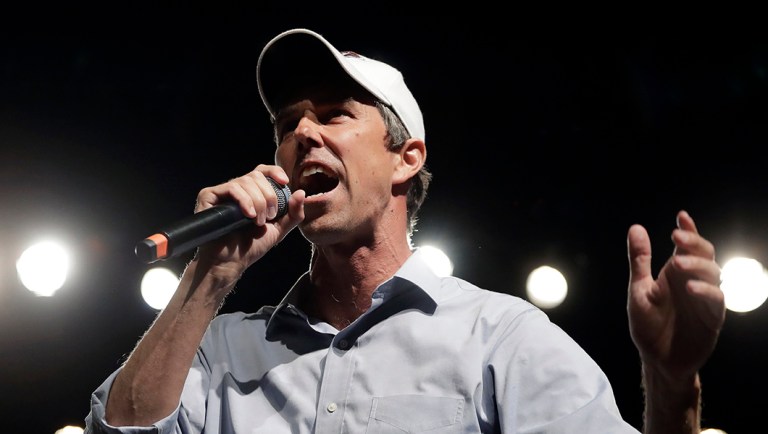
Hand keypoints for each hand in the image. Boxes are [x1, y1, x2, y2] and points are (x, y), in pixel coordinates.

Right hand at [193, 164, 304, 273]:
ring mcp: (222, 192)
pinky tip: (248, 215)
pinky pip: (231, 188)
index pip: (263, 172)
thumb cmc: (251, 247)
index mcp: (252, 193)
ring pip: (245, 181)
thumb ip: (293, 213)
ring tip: (257, 221)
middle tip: (269, 217)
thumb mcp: (278, 229)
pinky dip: (244, 200)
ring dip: (258, 202)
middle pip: (257, 176)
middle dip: (268, 196)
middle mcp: (237, 190)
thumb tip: (301, 192)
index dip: (274, 172)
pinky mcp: (209, 196)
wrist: (230, 263)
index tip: (285, 182)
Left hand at [627, 210, 724, 382]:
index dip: (688, 230)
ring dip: (696, 266)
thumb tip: (636, 227)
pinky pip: (716, 300)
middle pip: (704, 254)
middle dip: (693, 242)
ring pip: (713, 273)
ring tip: (677, 263)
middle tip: (675, 236)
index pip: (686, 246)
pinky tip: (691, 288)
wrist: (657, 359)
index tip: (681, 216)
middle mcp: (693, 281)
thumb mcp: (639, 290)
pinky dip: (706, 291)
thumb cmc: (648, 325)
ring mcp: (705, 298)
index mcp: (675, 273)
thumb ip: (639, 261)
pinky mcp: (713, 317)